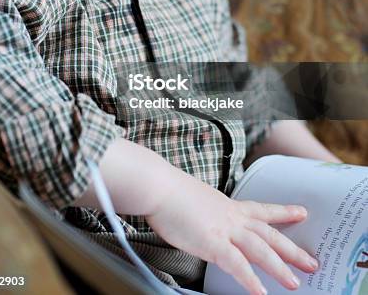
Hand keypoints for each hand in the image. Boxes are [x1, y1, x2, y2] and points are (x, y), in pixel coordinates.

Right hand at [146, 169, 317, 294]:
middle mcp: (231, 216)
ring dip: (279, 267)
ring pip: (260, 249)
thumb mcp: (198, 202)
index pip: (262, 209)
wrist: (159, 186)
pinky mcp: (212, 242)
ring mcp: (223, 229)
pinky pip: (236, 264)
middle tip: (313, 261)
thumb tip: (208, 224)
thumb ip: (209, 215)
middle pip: (268, 233)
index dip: (283, 212)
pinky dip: (250, 279)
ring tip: (295, 283)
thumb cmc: (170, 193)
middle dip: (292, 249)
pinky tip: (261, 293)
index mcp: (228, 206)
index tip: (302, 212)